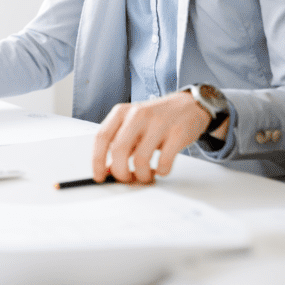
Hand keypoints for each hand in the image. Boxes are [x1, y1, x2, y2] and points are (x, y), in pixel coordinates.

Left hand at [91, 92, 211, 183]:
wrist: (188, 105)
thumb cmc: (156, 118)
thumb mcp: (132, 124)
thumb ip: (119, 143)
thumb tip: (107, 169)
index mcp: (121, 112)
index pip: (101, 137)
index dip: (96, 161)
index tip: (98, 176)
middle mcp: (138, 114)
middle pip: (119, 150)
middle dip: (120, 172)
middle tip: (127, 179)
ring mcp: (159, 123)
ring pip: (141, 160)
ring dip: (142, 175)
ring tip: (146, 175)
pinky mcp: (178, 133)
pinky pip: (164, 162)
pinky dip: (161, 172)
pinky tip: (160, 169)